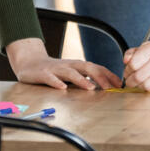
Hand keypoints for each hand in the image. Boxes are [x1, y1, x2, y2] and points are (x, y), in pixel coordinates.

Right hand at [5, 37, 121, 89]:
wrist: (29, 62)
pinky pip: (50, 78)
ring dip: (81, 80)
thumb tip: (105, 87)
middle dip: (99, 77)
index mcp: (76, 66)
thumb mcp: (71, 73)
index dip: (108, 75)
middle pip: (86, 68)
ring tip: (91, 88)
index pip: (96, 68)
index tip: (120, 85)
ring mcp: (55, 69)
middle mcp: (68, 65)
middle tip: (110, 88)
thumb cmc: (53, 70)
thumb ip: (85, 79)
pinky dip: (56, 82)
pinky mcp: (42, 74)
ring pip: (69, 72)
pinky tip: (61, 88)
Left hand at [122, 42, 149, 91]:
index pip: (133, 63)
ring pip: (145, 85)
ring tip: (139, 82)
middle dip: (130, 80)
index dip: (127, 70)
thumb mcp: (141, 50)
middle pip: (138, 76)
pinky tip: (148, 82)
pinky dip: (147, 88)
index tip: (127, 71)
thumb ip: (130, 54)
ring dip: (139, 85)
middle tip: (129, 80)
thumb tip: (126, 60)